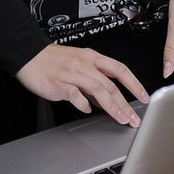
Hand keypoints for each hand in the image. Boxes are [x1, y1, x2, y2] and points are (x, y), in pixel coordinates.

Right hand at [15, 43, 149, 126]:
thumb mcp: (78, 63)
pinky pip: (75, 95)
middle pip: (111, 84)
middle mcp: (84, 64)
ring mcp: (72, 73)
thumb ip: (93, 80)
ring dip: (111, 106)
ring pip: (98, 89)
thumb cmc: (53, 60)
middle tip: (133, 118)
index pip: (120, 69)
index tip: (144, 97)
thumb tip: (105, 100)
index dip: (134, 84)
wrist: (28, 54)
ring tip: (119, 119)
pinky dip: (83, 104)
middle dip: (125, 103)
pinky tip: (87, 111)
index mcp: (92, 57)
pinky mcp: (59, 84)